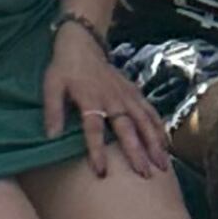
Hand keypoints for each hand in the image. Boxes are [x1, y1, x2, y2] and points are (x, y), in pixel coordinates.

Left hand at [50, 25, 173, 179]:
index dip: (97, 150)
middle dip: (136, 152)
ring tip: (162, 165)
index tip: (102, 172)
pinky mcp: (134, 93)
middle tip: (144, 174)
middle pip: (127, 128)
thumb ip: (52, 110)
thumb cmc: (64, 69)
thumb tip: (51, 136)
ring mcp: (126, 96)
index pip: (94, 129)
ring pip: (144, 122)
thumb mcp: (51, 86)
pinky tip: (167, 145)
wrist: (82, 44)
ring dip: (154, 144)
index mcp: (90, 99)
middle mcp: (112, 99)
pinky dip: (159, 128)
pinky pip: (150, 112)